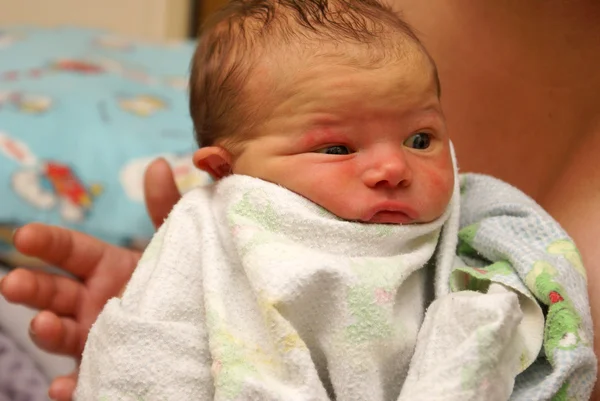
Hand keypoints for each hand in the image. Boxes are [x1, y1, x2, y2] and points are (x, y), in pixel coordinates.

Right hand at [0, 158, 180, 400]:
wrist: (204, 328)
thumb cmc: (183, 279)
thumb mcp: (177, 242)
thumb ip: (166, 207)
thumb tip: (157, 164)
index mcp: (108, 268)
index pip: (70, 251)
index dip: (47, 242)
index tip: (26, 235)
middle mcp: (96, 301)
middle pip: (54, 292)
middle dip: (31, 288)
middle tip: (15, 284)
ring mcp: (98, 336)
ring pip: (62, 334)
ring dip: (46, 330)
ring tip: (46, 324)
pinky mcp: (111, 367)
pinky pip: (87, 379)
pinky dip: (72, 385)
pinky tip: (65, 387)